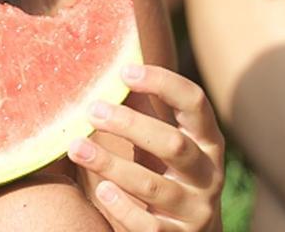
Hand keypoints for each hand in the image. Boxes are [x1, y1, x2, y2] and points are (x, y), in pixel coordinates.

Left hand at [68, 65, 223, 230]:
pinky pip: (149, 226)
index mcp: (207, 141)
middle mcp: (208, 175)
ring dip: (111, 165)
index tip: (124, 71)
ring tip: (76, 147)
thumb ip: (144, 113)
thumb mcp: (162, 143)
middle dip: (131, 125)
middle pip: (174, 144)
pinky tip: (101, 190)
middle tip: (91, 110)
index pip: (195, 103)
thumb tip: (107, 69)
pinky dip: (123, 208)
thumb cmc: (165, 174)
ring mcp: (197, 210)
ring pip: (153, 186)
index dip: (163, 82)